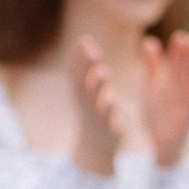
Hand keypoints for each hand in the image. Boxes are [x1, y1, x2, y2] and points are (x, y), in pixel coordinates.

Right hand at [69, 37, 130, 177]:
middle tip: (93, 52)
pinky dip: (109, 110)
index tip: (84, 40)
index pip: (76, 73)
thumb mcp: (89, 88)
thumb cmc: (94, 110)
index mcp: (81, 93)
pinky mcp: (108, 129)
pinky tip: (113, 99)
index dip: (78, 57)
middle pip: (83, 84)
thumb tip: (85, 41)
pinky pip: (108, 120)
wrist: (96, 147)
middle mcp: (85, 104)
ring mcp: (95, 117)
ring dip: (97, 87)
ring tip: (104, 71)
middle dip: (86, 68)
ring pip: (94, 101)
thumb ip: (88, 68)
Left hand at [140, 32, 188, 167]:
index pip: (177, 62)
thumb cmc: (158, 112)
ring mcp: (184, 103)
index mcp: (172, 82)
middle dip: (187, 56)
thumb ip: (152, 65)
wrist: (162, 142)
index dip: (179, 50)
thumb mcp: (151, 86)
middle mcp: (180, 90)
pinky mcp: (185, 117)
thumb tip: (149, 41)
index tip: (180, 36)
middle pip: (184, 70)